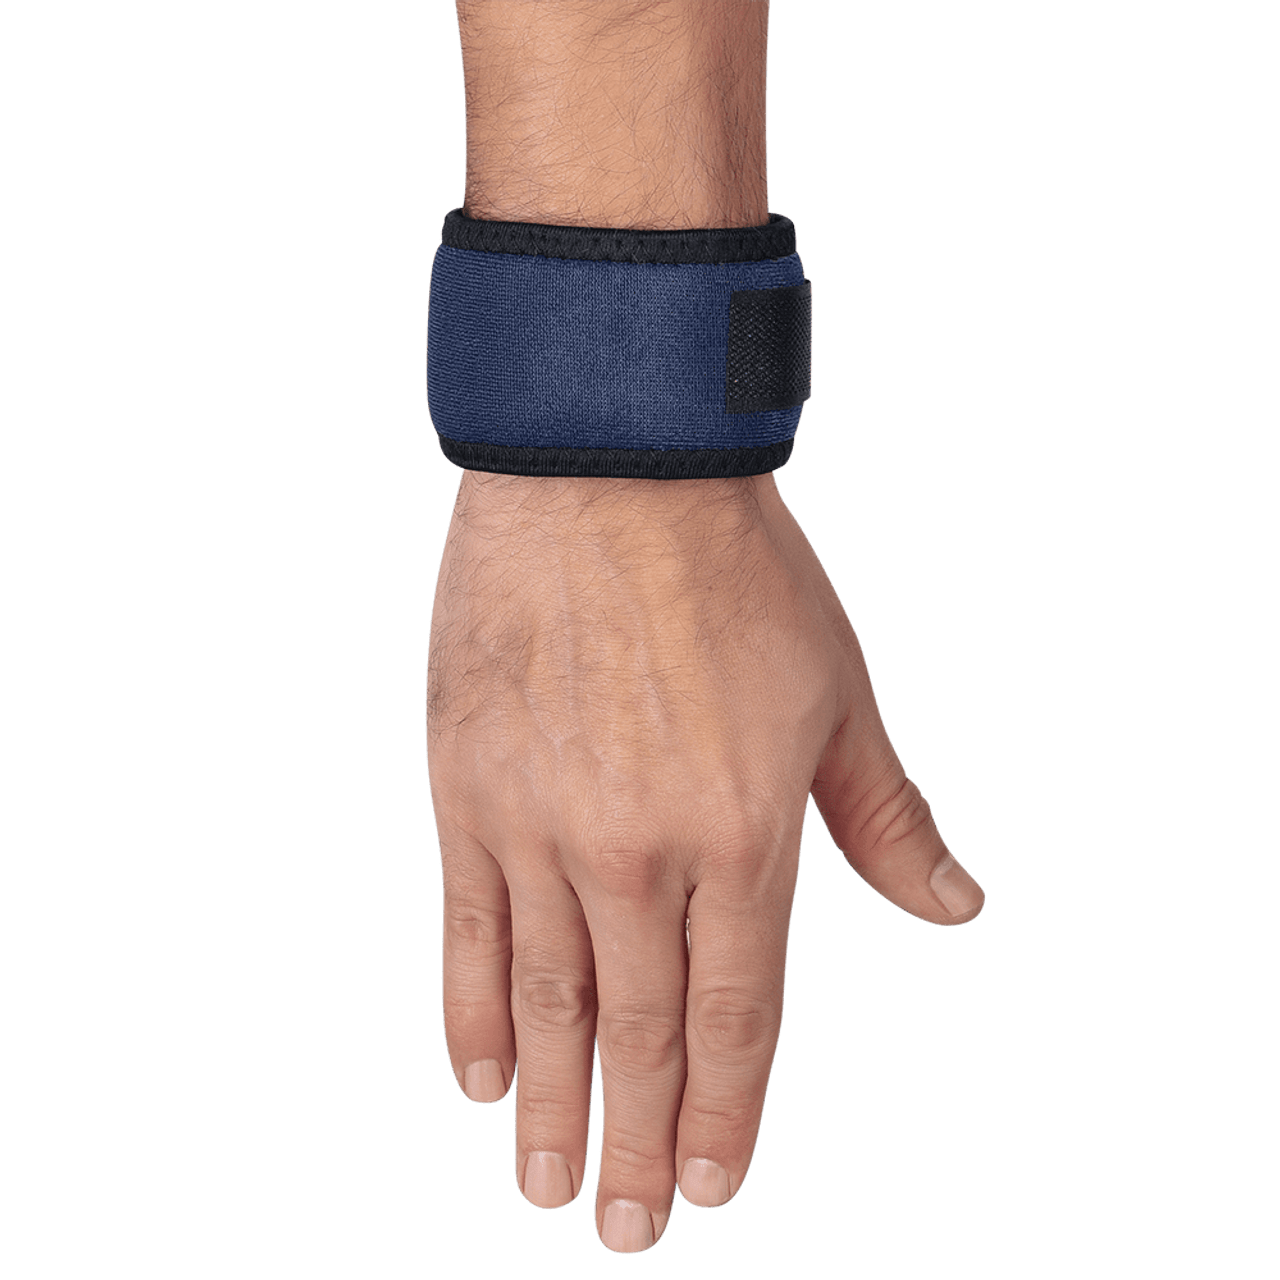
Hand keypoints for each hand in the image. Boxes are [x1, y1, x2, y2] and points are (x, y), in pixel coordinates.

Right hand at [426, 470, 983, 1253]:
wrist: (609, 475)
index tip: (718, 1186)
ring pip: (548, 998)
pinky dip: (472, 1012)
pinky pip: (467, 928)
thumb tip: (952, 907)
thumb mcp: (838, 694)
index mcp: (743, 834)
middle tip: (628, 1228)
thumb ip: (884, 816)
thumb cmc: (737, 578)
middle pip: (642, 1030)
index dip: (731, 1112)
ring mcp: (541, 826)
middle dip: (640, 1139)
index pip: (740, 1014)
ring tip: (545, 1182)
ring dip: (553, 1103)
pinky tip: (481, 1074)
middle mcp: (638, 853)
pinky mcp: (467, 790)